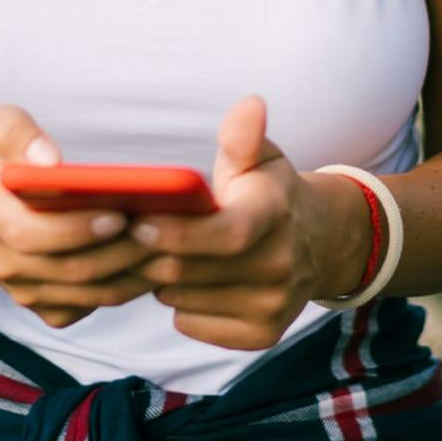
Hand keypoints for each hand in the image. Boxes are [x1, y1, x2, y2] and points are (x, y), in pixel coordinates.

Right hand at [0, 104, 159, 329]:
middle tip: (163, 228)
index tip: (119, 212)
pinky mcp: (52, 309)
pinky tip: (157, 261)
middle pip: (71, 270)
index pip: (31, 234)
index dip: (77, 228)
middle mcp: (6, 264)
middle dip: (120, 251)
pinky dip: (131, 287)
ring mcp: (28, 293)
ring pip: (90, 293)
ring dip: (134, 272)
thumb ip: (19, 135)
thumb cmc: (4, 163)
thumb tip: (48, 159)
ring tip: (172, 244)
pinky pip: (96, 306)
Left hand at [131, 94, 354, 350]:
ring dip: (158, 276)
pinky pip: (190, 324)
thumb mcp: (262, 157)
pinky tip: (184, 278)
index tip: (137, 221)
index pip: (227, 234)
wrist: (319, 242)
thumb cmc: (271, 192)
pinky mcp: (260, 335)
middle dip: (146, 253)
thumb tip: (250, 105)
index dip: (179, 233)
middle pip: (190, 270)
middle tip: (122, 232)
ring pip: (182, 299)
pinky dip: (177, 303)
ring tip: (158, 250)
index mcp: (275, 214)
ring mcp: (272, 306)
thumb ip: (243, 136)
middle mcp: (280, 266)